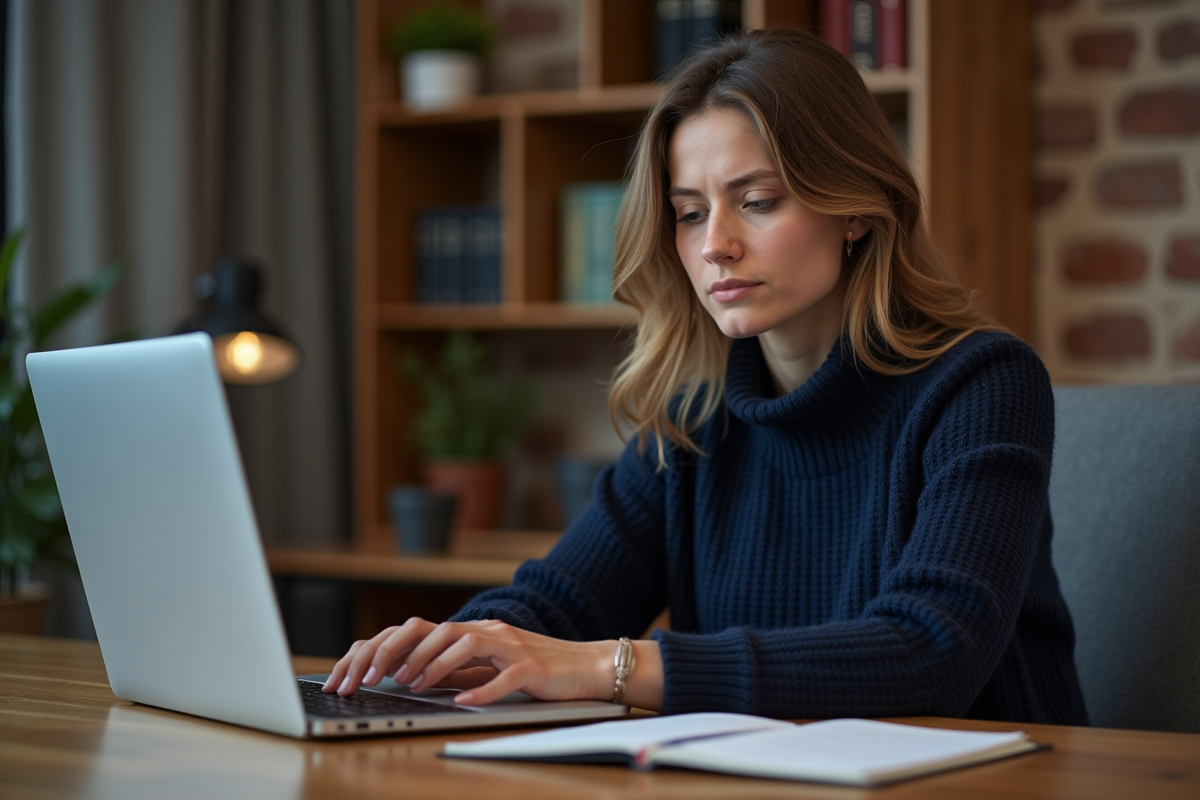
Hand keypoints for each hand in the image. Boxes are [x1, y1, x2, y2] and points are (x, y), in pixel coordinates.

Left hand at [321, 617, 614, 705]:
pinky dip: (481, 690)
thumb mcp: (490, 665)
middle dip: (404, 653)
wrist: (588, 666)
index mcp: (477, 631)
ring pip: (467, 644)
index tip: (364, 672)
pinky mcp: (532, 668)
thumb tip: (415, 675)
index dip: (392, 647)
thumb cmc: (538, 669)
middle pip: (439, 631)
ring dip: (435, 665)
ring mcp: (513, 647)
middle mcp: (491, 631)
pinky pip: (504, 677)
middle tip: (379, 678)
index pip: (425, 630)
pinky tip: (463, 702)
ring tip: (414, 685)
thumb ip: (458, 666)